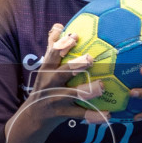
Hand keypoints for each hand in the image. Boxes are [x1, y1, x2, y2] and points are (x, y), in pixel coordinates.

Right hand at [4, 22, 107, 142]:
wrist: (32, 117)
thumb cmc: (44, 87)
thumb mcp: (45, 68)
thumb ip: (52, 47)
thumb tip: (58, 25)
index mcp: (47, 70)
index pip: (53, 55)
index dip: (63, 45)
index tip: (75, 36)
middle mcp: (50, 83)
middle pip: (62, 73)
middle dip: (76, 66)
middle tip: (91, 59)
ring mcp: (56, 99)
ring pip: (73, 94)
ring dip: (88, 90)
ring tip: (102, 86)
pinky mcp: (61, 114)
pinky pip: (79, 114)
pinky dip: (93, 115)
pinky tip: (108, 114)